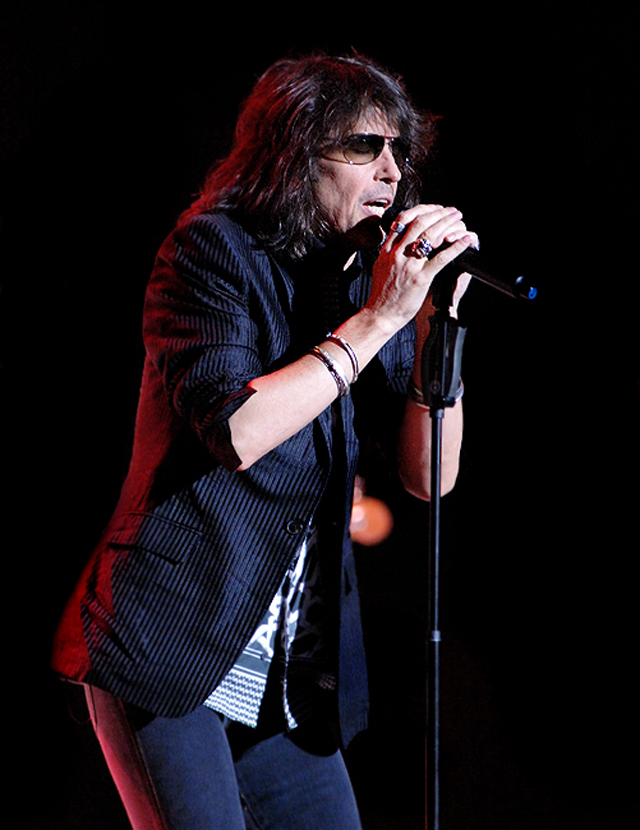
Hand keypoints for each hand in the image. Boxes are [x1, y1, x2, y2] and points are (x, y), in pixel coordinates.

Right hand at [367, 204, 477, 332]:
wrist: (379, 315)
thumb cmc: (380, 296)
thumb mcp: (379, 268)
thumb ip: (388, 253)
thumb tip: (395, 241)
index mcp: (387, 251)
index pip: (403, 221)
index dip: (421, 210)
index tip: (433, 209)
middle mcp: (397, 254)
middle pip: (419, 223)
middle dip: (437, 213)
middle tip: (450, 210)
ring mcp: (409, 266)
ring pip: (429, 235)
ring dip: (447, 223)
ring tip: (458, 218)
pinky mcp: (420, 279)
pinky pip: (441, 258)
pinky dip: (456, 246)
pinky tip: (465, 240)